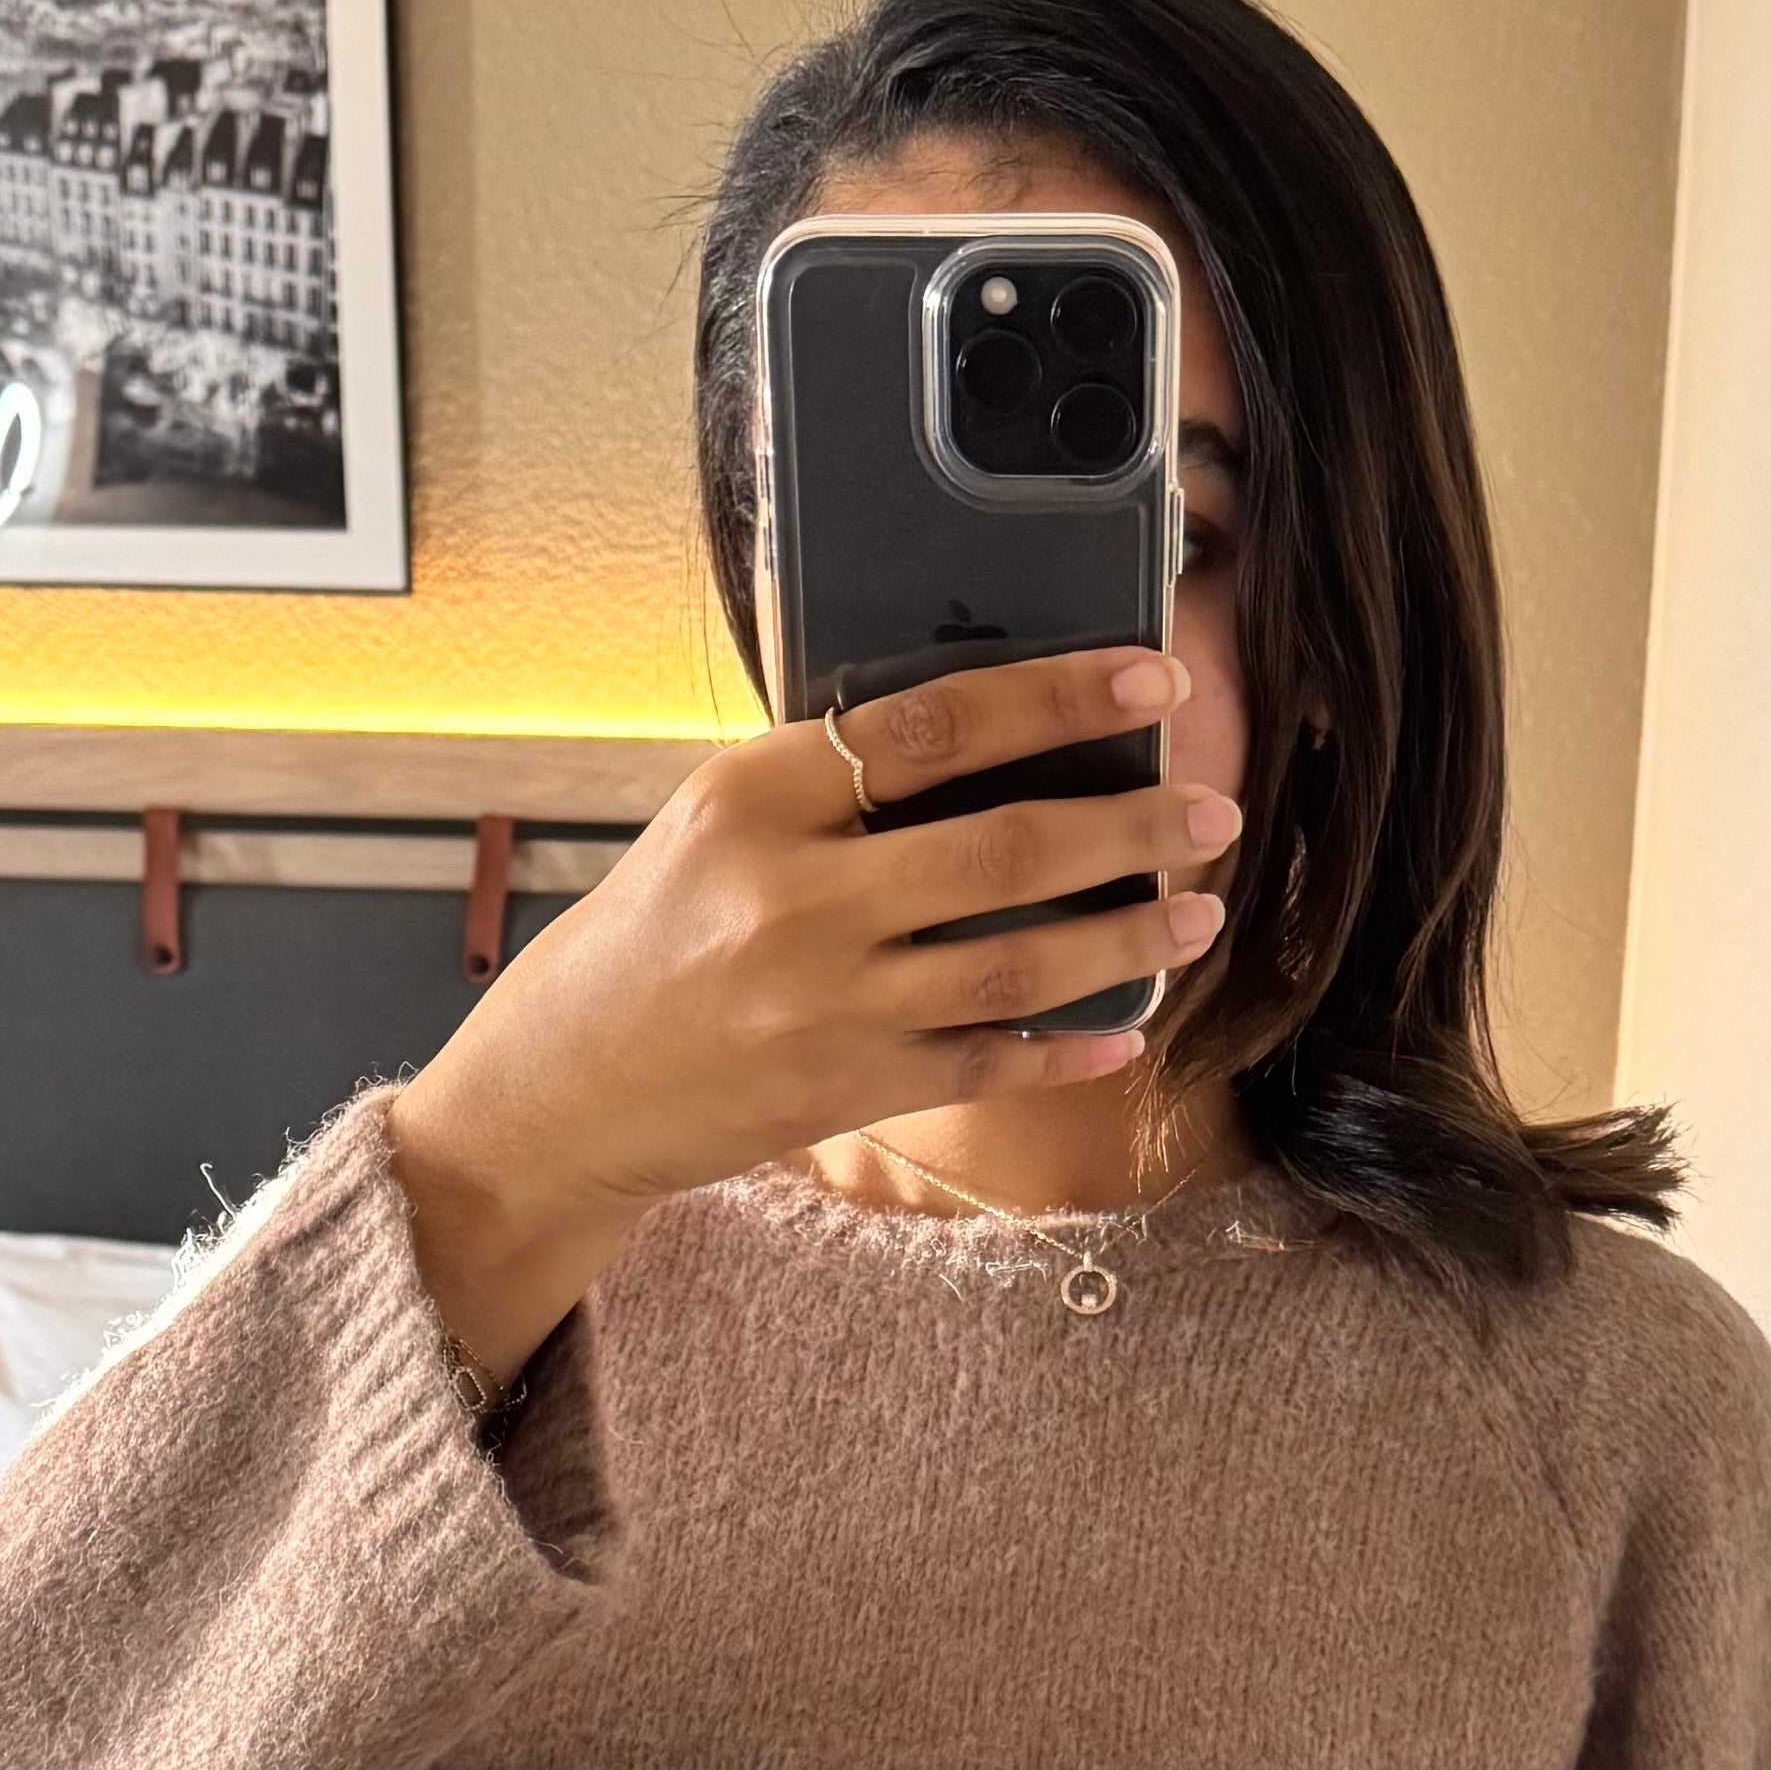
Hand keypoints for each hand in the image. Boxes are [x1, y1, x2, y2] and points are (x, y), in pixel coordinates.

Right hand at [383, 647, 1238, 1380]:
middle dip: (1132, 829)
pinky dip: (1067, 1049)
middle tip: (1211, 811)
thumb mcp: (708, 826)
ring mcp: (825, 1006)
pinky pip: (988, 1065)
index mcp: (752, 800)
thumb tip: (988, 745)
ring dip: (1126, 938)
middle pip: (1004, 849)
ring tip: (1197, 912)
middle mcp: (792, 901)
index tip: (1149, 676)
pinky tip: (1126, 1029)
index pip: (935, 725)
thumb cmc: (640, 943)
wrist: (558, 1093)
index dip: (1059, 697)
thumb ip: (828, 788)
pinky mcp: (844, 1093)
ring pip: (1018, 964)